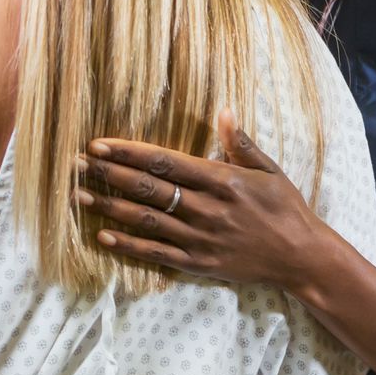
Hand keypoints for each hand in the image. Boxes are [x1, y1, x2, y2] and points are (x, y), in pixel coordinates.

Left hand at [79, 109, 331, 290]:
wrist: (301, 258)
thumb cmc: (286, 208)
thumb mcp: (269, 170)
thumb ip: (240, 142)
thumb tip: (223, 109)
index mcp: (221, 180)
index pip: (165, 162)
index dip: (128, 152)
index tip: (99, 144)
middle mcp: (205, 209)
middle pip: (147, 189)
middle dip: (108, 174)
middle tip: (74, 164)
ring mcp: (199, 239)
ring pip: (144, 221)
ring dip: (108, 206)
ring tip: (76, 195)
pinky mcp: (198, 264)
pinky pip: (156, 254)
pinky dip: (127, 245)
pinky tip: (102, 235)